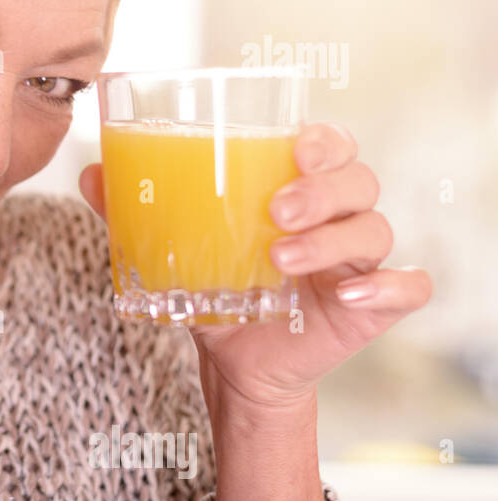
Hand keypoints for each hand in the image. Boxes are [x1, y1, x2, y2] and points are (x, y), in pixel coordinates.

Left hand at [79, 122, 432, 411]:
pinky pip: (409, 286)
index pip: (330, 145)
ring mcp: (359, 261)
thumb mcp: (171, 248)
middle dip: (322, 189)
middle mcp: (338, 217)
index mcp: (299, 187)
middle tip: (275, 211)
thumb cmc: (212, 287)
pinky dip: (389, 287)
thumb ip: (134, 210)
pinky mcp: (373, 305)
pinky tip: (349, 295)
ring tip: (279, 258)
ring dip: (331, 240)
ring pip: (376, 229)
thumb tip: (92, 172)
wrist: (230, 361)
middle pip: (358, 181)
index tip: (295, 146)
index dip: (324, 139)